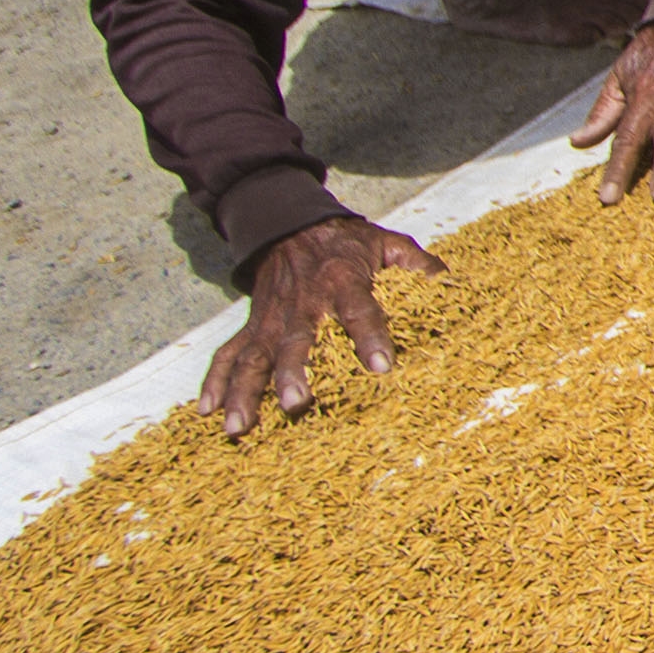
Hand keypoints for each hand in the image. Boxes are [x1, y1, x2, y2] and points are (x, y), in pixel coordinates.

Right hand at [206, 215, 442, 437]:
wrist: (291, 224)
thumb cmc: (345, 243)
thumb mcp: (383, 242)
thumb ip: (414, 261)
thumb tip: (447, 279)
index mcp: (342, 281)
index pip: (359, 311)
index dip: (371, 337)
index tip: (382, 366)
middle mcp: (302, 304)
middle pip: (296, 342)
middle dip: (293, 373)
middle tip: (296, 404)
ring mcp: (271, 318)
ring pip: (253, 356)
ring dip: (243, 392)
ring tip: (237, 427)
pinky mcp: (252, 326)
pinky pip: (228, 354)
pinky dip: (214, 381)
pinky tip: (206, 411)